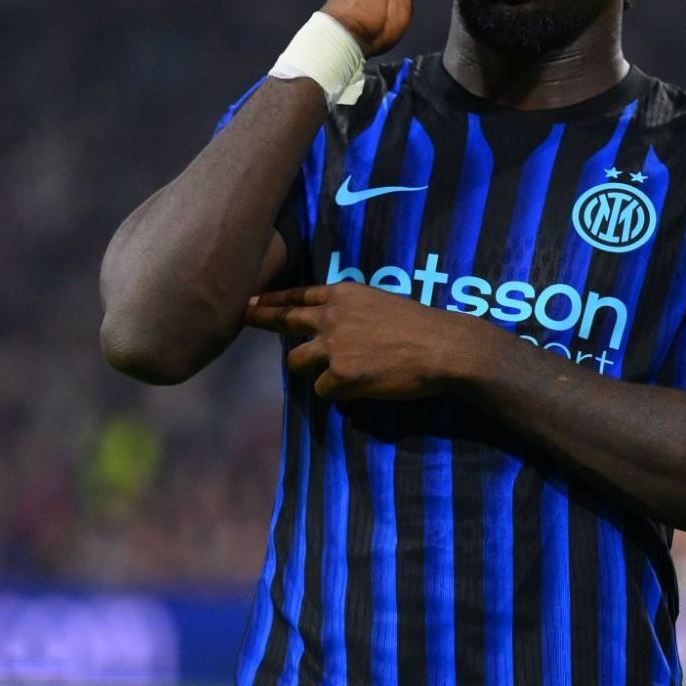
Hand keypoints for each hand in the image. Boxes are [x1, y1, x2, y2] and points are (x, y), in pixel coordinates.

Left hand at [242, 282, 483, 400]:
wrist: (442, 347)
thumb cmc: (421, 327)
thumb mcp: (382, 303)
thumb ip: (354, 312)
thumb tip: (334, 328)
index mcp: (344, 294)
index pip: (299, 295)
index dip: (274, 298)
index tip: (252, 300)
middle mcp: (331, 315)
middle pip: (284, 320)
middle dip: (261, 319)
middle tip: (243, 316)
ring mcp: (333, 345)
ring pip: (296, 362)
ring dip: (309, 369)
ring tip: (332, 373)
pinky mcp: (340, 374)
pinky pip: (323, 390)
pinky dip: (338, 392)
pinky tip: (361, 387)